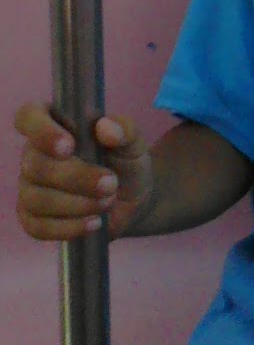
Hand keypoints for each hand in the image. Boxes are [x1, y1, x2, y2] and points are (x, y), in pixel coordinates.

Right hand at [15, 102, 152, 241]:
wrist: (132, 199)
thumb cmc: (125, 161)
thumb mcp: (133, 142)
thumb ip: (124, 129)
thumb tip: (105, 127)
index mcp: (54, 124)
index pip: (28, 117)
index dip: (42, 131)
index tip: (69, 146)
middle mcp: (35, 153)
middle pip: (36, 166)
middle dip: (76, 178)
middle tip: (111, 184)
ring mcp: (30, 187)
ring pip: (36, 198)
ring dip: (76, 204)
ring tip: (108, 202)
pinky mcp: (33, 218)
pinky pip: (38, 227)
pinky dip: (69, 227)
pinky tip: (94, 222)